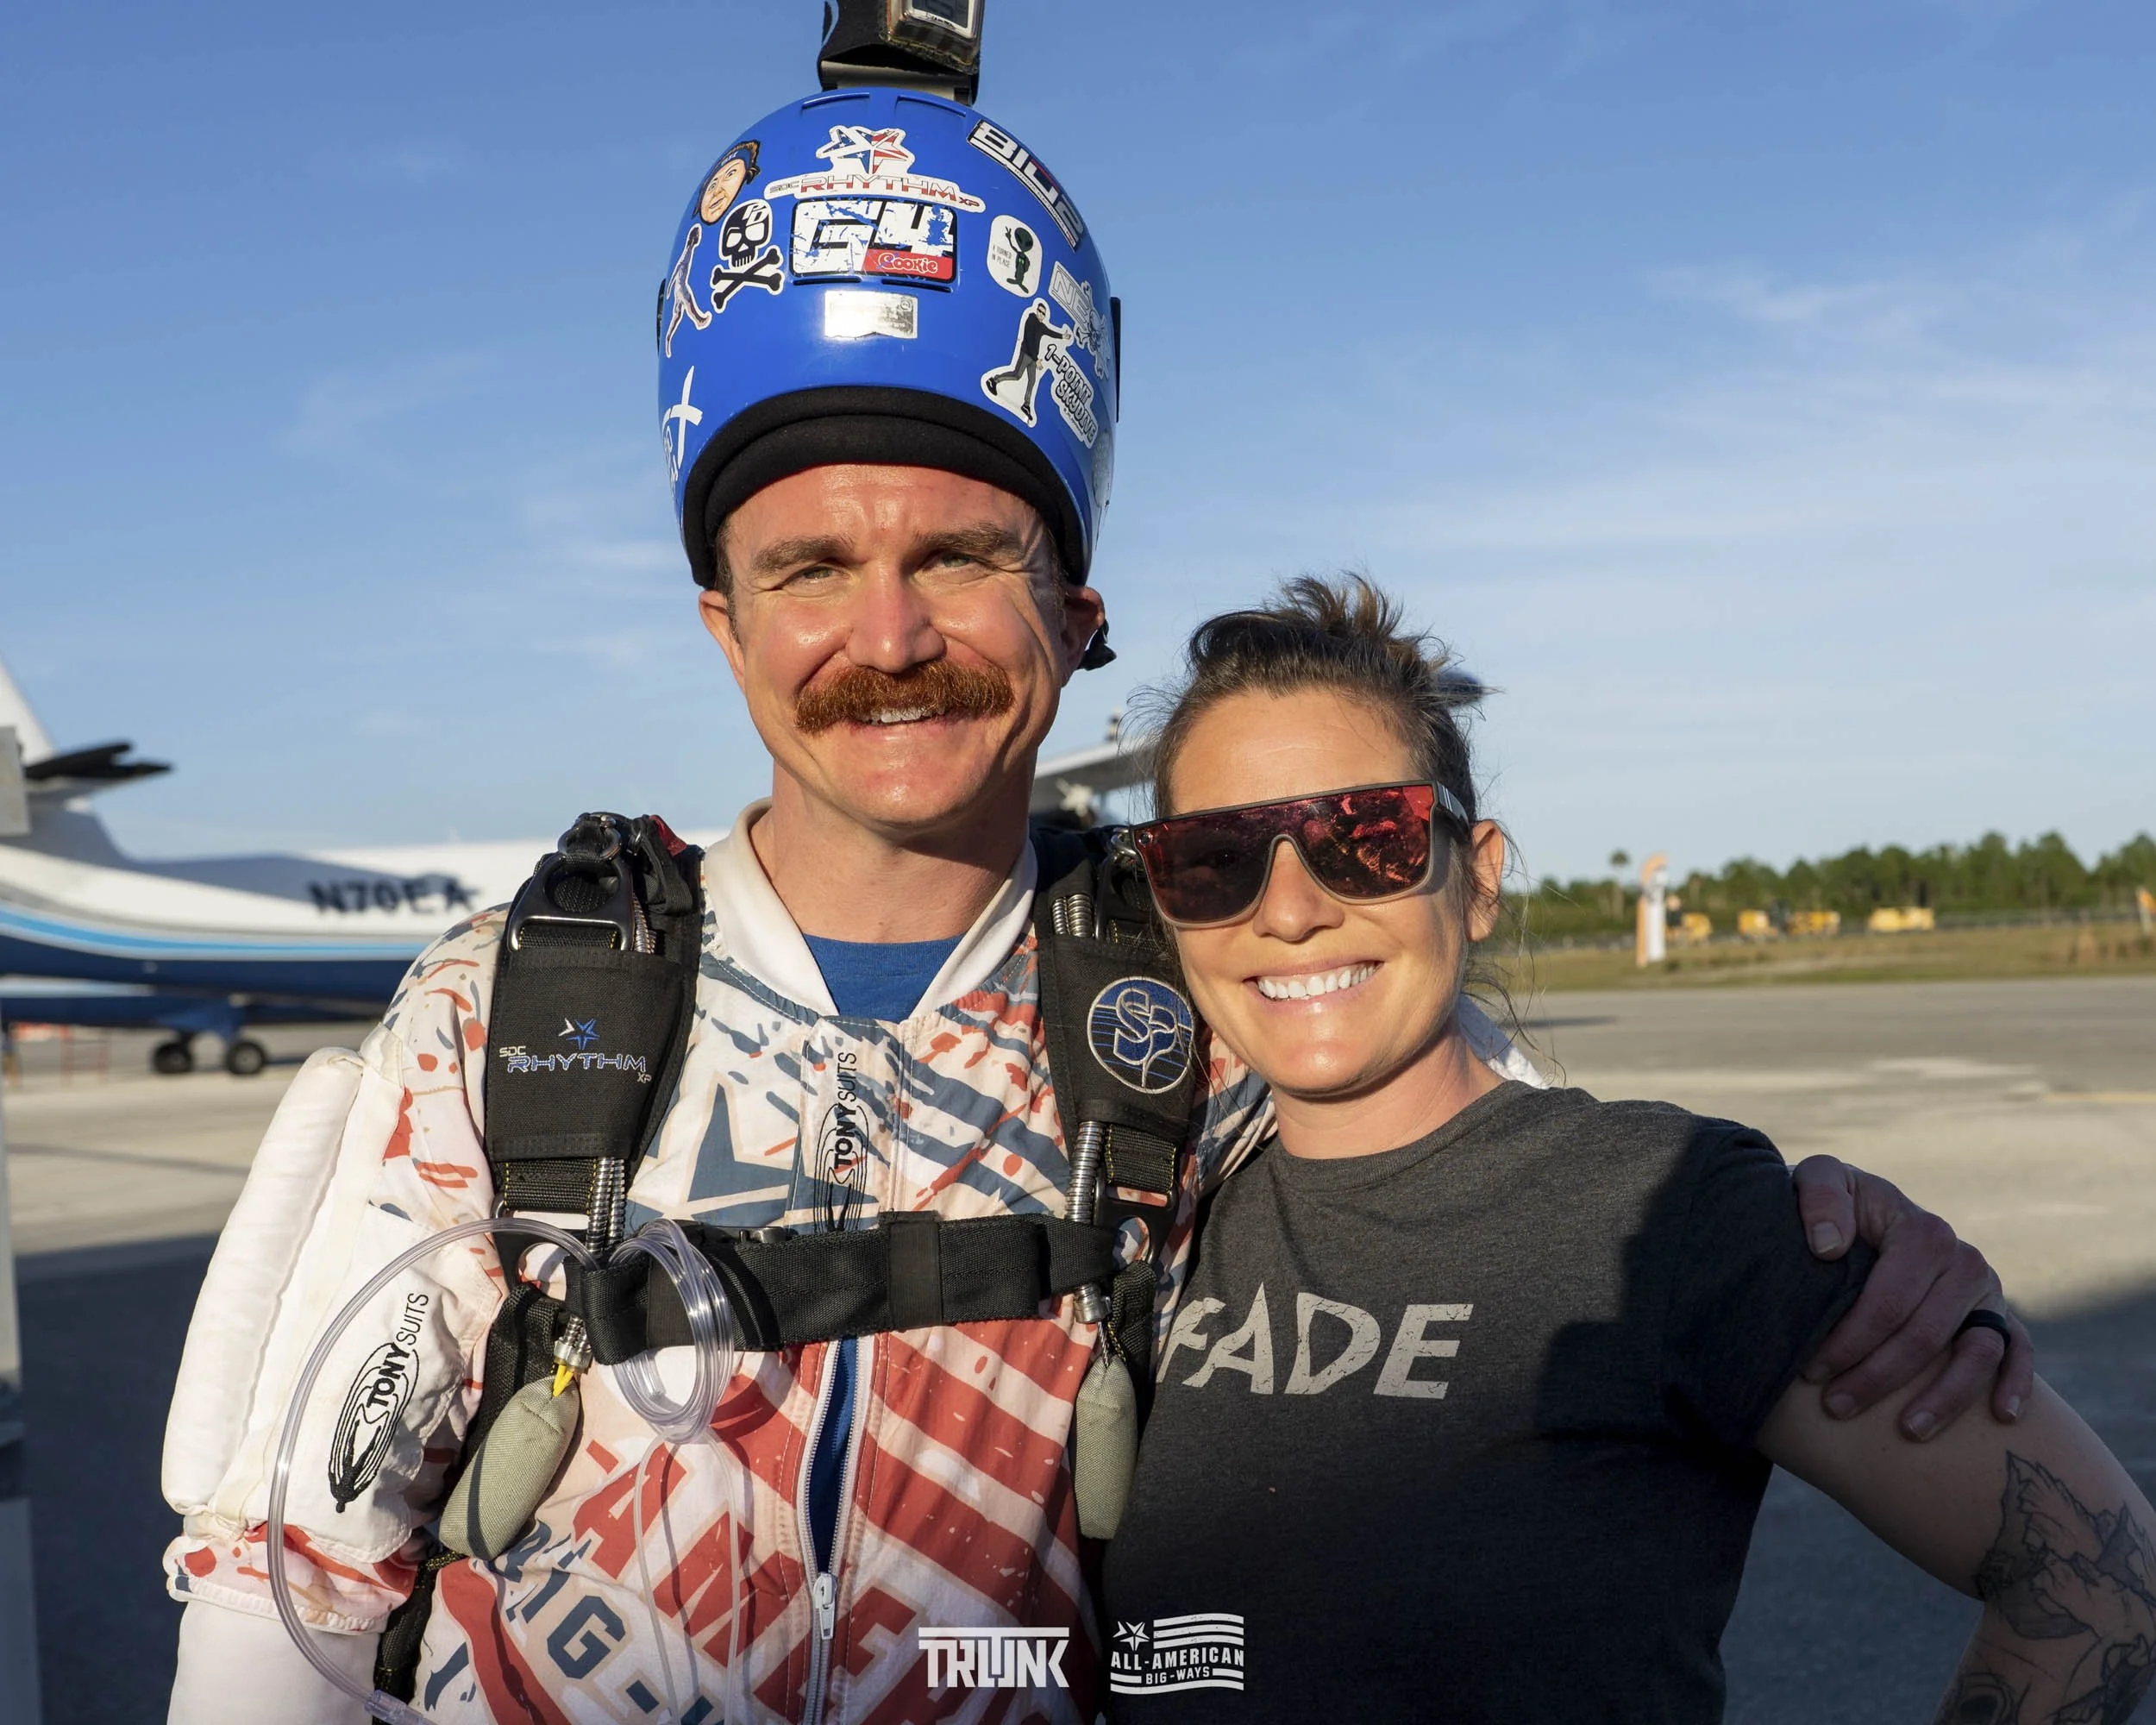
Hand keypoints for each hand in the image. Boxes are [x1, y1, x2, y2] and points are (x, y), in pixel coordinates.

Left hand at [1789, 1155, 2033, 1438]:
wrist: (1861, 1212)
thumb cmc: (1836, 1205)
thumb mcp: (1819, 1179)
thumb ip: (1820, 1199)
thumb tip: (1830, 1247)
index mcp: (1923, 1231)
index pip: (1888, 1302)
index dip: (1849, 1341)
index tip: (1811, 1371)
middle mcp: (1964, 1260)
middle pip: (1925, 1335)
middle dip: (1877, 1377)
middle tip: (1836, 1407)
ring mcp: (1986, 1291)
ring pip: (1976, 1354)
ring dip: (1945, 1398)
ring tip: (1908, 1431)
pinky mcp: (1998, 1314)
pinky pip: (2018, 1351)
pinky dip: (2016, 1383)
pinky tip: (2001, 1416)